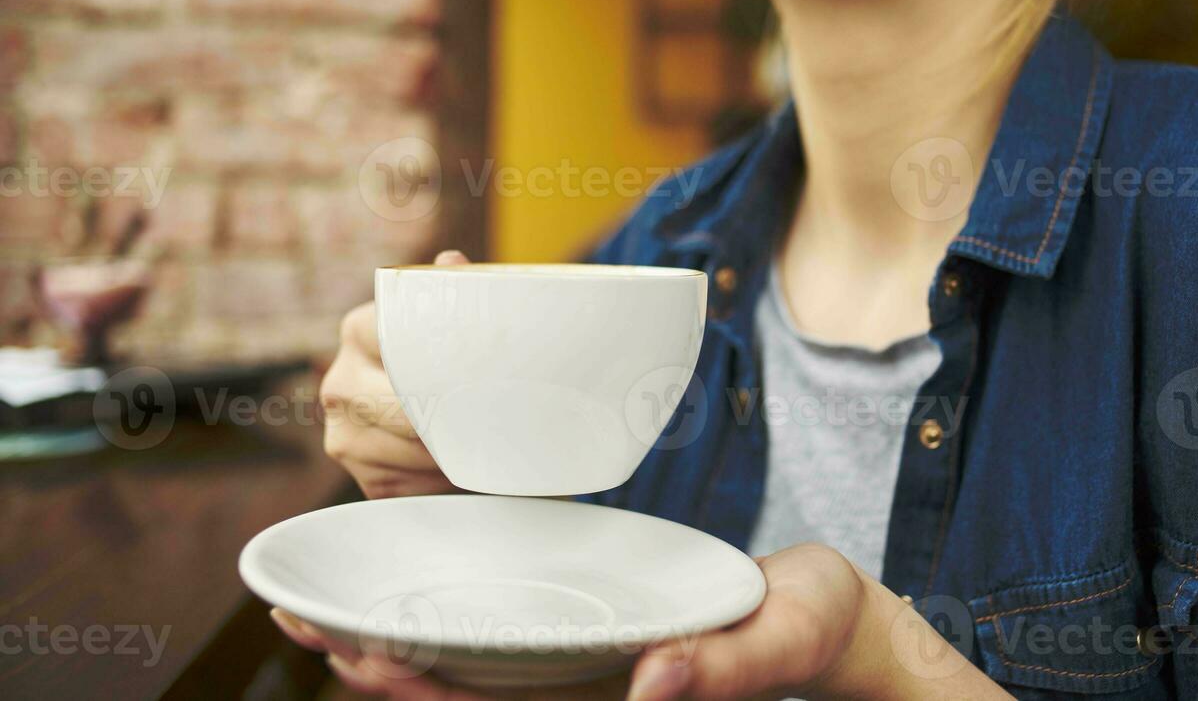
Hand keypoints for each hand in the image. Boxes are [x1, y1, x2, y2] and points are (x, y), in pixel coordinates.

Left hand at [273, 545, 872, 699]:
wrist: (830, 616)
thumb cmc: (811, 632)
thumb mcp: (778, 643)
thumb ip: (721, 668)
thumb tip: (653, 683)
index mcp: (614, 695)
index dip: (422, 687)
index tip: (355, 655)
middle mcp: (585, 683)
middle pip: (464, 684)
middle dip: (382, 659)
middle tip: (305, 621)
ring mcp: (585, 653)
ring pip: (473, 655)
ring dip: (399, 633)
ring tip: (322, 606)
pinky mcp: (593, 617)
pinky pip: (509, 619)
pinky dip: (452, 599)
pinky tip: (413, 572)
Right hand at [319, 249, 467, 497]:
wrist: (428, 394)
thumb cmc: (444, 348)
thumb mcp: (452, 312)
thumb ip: (456, 287)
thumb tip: (451, 262)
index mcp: (359, 329)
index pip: (397, 346)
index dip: (441, 364)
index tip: (475, 373)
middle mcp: (338, 381)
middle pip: (404, 408)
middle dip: (451, 415)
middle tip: (492, 415)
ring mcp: (341, 431)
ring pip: (409, 452)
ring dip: (451, 452)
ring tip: (483, 439)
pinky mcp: (358, 473)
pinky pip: (406, 485)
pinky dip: (440, 480)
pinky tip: (458, 464)